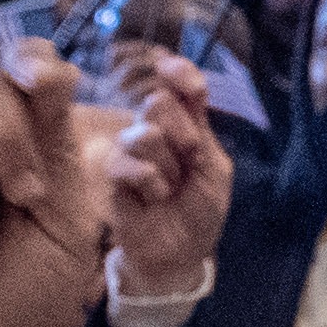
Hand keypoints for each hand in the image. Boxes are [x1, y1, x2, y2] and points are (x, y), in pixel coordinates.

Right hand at [100, 51, 233, 297]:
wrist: (180, 253)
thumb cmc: (200, 210)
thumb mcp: (214, 170)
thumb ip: (201, 130)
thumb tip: (192, 87)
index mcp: (183, 122)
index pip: (175, 83)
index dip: (179, 73)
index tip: (192, 86)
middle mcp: (153, 129)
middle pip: (158, 102)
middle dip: (182, 133)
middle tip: (189, 160)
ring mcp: (129, 150)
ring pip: (144, 133)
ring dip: (167, 165)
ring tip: (170, 187)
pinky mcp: (112, 174)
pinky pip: (126, 163)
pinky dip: (150, 182)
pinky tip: (154, 198)